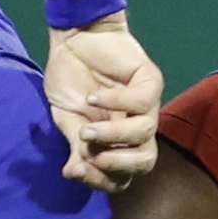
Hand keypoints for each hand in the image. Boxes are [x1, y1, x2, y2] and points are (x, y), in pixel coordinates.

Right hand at [45, 14, 161, 193]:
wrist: (75, 38)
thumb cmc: (71, 78)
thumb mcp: (67, 117)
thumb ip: (75, 144)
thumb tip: (72, 173)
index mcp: (117, 142)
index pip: (122, 176)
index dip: (102, 180)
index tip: (75, 169)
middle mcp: (136, 128)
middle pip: (145, 162)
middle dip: (118, 165)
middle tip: (91, 154)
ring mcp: (147, 105)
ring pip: (145, 133)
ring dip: (113, 135)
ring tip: (88, 127)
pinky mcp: (150, 81)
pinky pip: (142, 102)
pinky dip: (116, 103)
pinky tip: (94, 97)